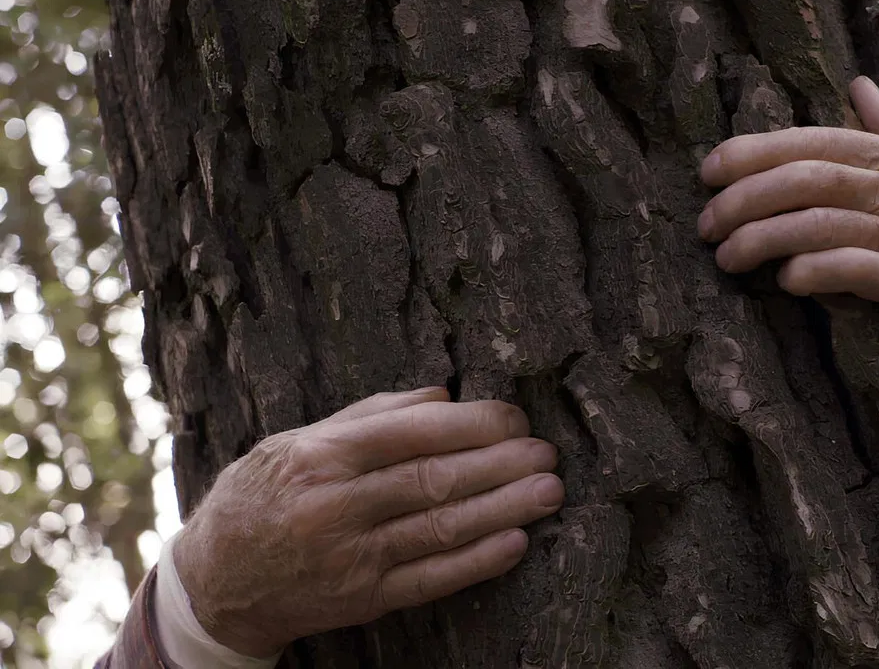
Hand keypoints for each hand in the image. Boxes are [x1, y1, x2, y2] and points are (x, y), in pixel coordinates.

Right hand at [172, 387, 563, 656]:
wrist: (214, 583)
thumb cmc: (262, 496)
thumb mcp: (297, 441)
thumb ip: (370, 415)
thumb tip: (442, 395)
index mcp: (319, 458)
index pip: (410, 433)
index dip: (471, 424)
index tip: (513, 417)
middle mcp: (334, 508)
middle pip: (432, 481)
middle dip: (499, 464)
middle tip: (545, 453)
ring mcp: (350, 558)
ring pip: (439, 530)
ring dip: (503, 509)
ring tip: (547, 491)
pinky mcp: (363, 599)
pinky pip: (431, 580)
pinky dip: (477, 562)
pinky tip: (516, 542)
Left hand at [698, 76, 878, 365]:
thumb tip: (859, 85)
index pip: (810, 141)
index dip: (752, 153)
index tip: (707, 169)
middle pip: (803, 180)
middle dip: (743, 199)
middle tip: (704, 224)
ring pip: (820, 224)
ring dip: (763, 239)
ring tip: (726, 258)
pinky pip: (861, 271)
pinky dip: (818, 272)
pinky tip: (786, 282)